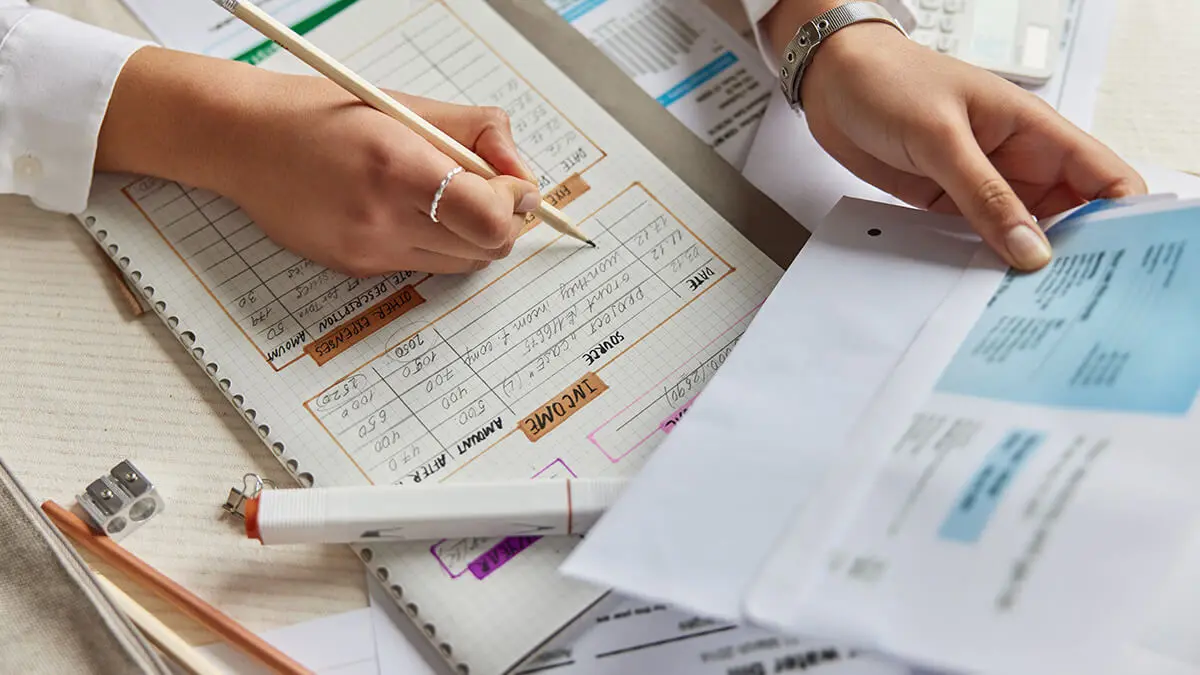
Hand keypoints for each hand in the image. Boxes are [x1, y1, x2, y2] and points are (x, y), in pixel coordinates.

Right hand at [98, 47, 538, 275]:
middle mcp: (382, 218)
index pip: (490, 217)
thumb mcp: (409, 105)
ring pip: (460, 263)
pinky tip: (406, 209)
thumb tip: (524, 177)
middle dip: (500, 220)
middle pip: (485, 248)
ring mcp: (367, 250)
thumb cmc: (327, 114)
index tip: (516, 185)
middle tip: (486, 189)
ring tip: (444, 196)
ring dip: (469, 234)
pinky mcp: (355, 268)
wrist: (244, 141)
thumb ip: (480, 135)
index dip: (515, 204)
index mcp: (398, 166)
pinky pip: (422, 266)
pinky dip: (432, 242)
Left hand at [769, 19, 1145, 269]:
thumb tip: (1031, 248)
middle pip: (1070, 218)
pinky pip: (977, 241)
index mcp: (1035, 132)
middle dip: (1072, 257)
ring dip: (1022, 266)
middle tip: (1064, 301)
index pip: (1103, 177)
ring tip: (1023, 306)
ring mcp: (984, 186)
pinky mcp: (950, 204)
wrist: (833, 82)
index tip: (1111, 263)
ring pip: (1023, 236)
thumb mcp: (941, 137)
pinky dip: (981, 263)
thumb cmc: (889, 81)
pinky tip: (979, 290)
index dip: (1119, 219)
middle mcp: (1017, 162)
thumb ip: (984, 195)